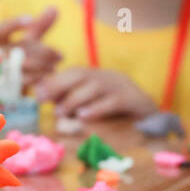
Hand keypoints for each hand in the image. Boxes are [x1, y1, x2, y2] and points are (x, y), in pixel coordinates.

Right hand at [0, 6, 62, 91]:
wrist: (7, 84)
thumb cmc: (19, 56)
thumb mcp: (28, 40)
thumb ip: (40, 25)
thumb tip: (54, 8)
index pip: (2, 29)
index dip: (15, 24)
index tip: (30, 19)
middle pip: (19, 49)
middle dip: (42, 51)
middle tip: (60, 55)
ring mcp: (0, 71)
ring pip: (23, 65)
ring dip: (43, 65)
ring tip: (56, 64)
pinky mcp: (7, 84)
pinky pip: (25, 80)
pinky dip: (39, 75)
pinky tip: (50, 73)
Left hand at [39, 67, 156, 120]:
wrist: (151, 117)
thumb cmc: (115, 113)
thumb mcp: (90, 104)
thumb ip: (69, 99)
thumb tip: (44, 96)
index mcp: (97, 76)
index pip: (72, 72)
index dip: (53, 80)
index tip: (38, 92)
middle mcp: (108, 77)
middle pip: (81, 75)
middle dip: (59, 85)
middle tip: (43, 99)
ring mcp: (122, 86)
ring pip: (95, 87)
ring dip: (74, 99)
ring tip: (61, 112)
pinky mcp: (134, 99)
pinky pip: (114, 101)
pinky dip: (97, 108)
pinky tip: (83, 116)